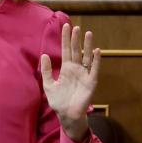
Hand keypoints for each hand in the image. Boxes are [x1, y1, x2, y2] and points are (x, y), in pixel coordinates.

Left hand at [41, 23, 100, 141]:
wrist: (67, 115)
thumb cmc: (58, 101)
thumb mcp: (49, 85)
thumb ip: (47, 71)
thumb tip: (44, 55)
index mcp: (66, 69)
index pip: (66, 50)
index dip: (66, 39)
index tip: (66, 26)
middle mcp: (76, 69)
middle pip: (76, 51)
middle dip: (76, 39)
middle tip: (76, 27)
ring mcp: (84, 75)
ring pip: (86, 57)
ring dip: (87, 46)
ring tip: (88, 34)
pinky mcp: (91, 82)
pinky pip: (94, 69)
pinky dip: (96, 60)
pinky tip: (97, 51)